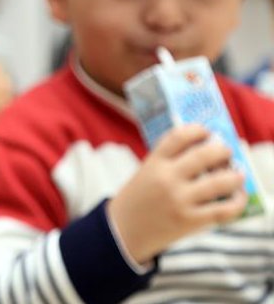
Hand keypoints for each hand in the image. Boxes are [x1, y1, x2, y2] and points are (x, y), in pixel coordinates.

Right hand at [108, 124, 245, 264]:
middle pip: (204, 155)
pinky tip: (238, 197)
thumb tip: (209, 154)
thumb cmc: (139, 199)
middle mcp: (167, 179)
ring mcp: (179, 200)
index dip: (197, 130)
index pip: (179, 136)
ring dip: (235, 175)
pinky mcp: (189, 221)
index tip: (206, 132)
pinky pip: (223, 210)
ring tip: (238, 174)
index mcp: (153, 163)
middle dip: (222, 151)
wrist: (123, 231)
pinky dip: (237, 202)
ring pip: (220, 182)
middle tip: (226, 152)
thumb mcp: (145, 173)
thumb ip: (170, 162)